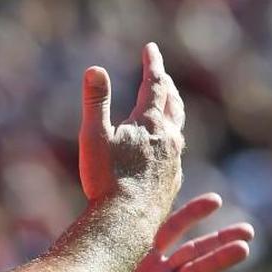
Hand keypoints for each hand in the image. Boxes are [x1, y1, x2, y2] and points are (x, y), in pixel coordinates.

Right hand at [79, 43, 185, 215]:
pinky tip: (166, 151)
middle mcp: (168, 140)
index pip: (155, 85)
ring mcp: (173, 163)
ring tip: (169, 107)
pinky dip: (171, 143)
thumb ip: (96, 101)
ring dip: (173, 113)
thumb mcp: (93, 136)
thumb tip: (95, 68)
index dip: (152, 64)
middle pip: (172, 105)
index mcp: (150, 124)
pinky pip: (175, 156)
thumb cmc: (105, 180)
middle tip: (161, 75)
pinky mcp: (172, 183)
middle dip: (166, 86)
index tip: (151, 48)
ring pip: (178, 130)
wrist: (125, 223)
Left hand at [88, 193, 252, 271]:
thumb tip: (102, 177)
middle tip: (249, 231)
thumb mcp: (93, 245)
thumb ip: (105, 222)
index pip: (172, 227)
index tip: (216, 200)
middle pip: (194, 252)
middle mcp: (154, 270)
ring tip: (244, 249)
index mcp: (139, 249)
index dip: (194, 214)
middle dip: (220, 241)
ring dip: (219, 262)